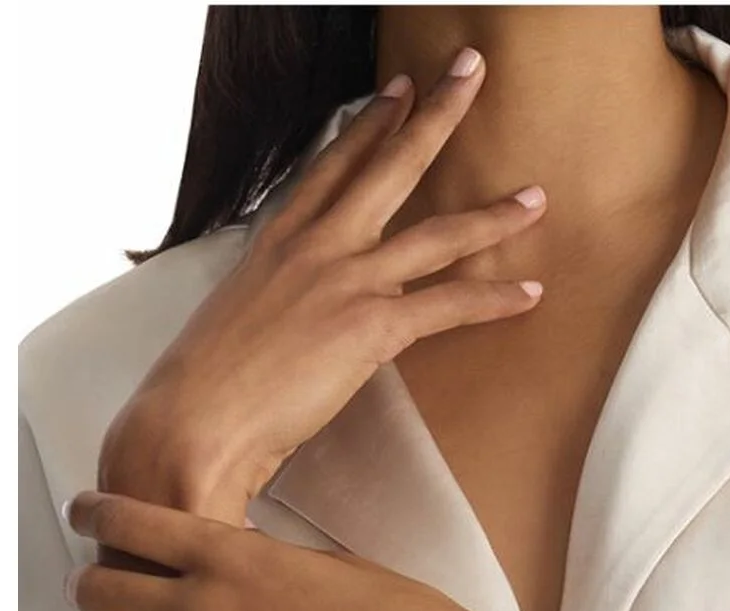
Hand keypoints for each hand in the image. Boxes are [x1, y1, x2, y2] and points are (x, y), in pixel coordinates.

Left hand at [61, 490, 508, 610]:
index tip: (82, 511)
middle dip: (88, 585)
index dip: (93, 513)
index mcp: (232, 555)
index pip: (129, 523)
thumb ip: (263, 561)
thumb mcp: (328, 564)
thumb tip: (234, 558)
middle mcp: (202, 609)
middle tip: (91, 587)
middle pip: (100, 588)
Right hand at [99, 45, 547, 519]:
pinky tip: (529, 294)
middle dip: (437, 115)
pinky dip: (493, 300)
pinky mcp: (369, 327)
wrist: (194, 421)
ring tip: (535, 198)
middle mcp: (315, 246)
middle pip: (390, 166)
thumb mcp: (237, 317)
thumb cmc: (207, 384)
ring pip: (436, 234)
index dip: (370, 123)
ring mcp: (345, 281)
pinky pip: (448, 305)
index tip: (397, 90)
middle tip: (471, 70)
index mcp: (278, 239)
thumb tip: (290, 311)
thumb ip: (274, 297)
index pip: (333, 165)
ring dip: (493, 217)